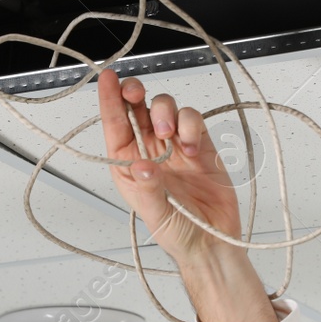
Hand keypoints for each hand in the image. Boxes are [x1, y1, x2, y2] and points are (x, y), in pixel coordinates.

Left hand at [97, 68, 241, 267]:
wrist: (213, 243)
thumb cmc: (178, 233)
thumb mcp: (156, 214)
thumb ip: (149, 189)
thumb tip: (142, 166)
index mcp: (127, 165)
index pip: (115, 125)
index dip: (109, 99)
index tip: (107, 78)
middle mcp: (149, 151)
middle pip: (138, 108)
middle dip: (134, 93)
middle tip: (135, 94)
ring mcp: (175, 146)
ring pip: (166, 109)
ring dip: (167, 113)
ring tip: (170, 137)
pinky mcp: (201, 145)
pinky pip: (193, 121)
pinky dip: (192, 127)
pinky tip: (193, 149)